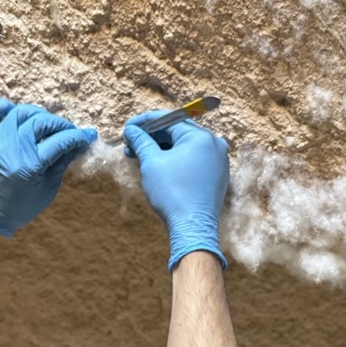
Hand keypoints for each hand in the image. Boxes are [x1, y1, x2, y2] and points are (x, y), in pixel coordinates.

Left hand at [0, 99, 97, 236]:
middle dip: (60, 124)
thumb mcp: (49, 187)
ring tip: (50, 125)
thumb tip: (79, 143)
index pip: (59, 141)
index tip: (88, 136)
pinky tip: (22, 116)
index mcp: (29, 166)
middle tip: (70, 132)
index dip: (77, 137)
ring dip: (40, 115)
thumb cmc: (22, 206)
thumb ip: (62, 161)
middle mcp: (11, 150)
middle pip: (40, 122)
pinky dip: (10, 109)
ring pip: (21, 113)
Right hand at [124, 112, 229, 269]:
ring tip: (140, 156)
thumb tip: (131, 130)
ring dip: (161, 148)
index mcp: (200, 137)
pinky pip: (193, 158)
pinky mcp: (216, 174)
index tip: (128, 128)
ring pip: (184, 145)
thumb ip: (141, 142)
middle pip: (177, 131)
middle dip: (152, 136)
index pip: (168, 119)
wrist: (193, 227)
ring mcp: (218, 159)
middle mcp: (214, 144)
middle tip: (131, 144)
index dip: (144, 122)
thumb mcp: (152, 163)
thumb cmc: (173, 194)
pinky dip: (175, 158)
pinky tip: (157, 165)